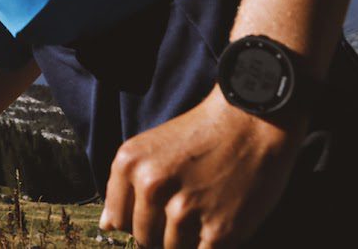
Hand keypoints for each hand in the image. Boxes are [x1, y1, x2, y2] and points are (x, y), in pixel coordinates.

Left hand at [100, 88, 306, 247]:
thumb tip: (106, 225)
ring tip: (205, 210)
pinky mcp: (219, 230)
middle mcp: (151, 185)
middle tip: (186, 210)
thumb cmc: (200, 135)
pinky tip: (217, 223)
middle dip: (161, 234)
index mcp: (129, 164)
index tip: (156, 213)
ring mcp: (185, 209)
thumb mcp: (150, 149)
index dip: (136, 221)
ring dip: (187, 240)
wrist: (251, 122)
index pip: (118, 220)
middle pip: (144, 238)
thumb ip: (126, 187)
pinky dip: (208, 246)